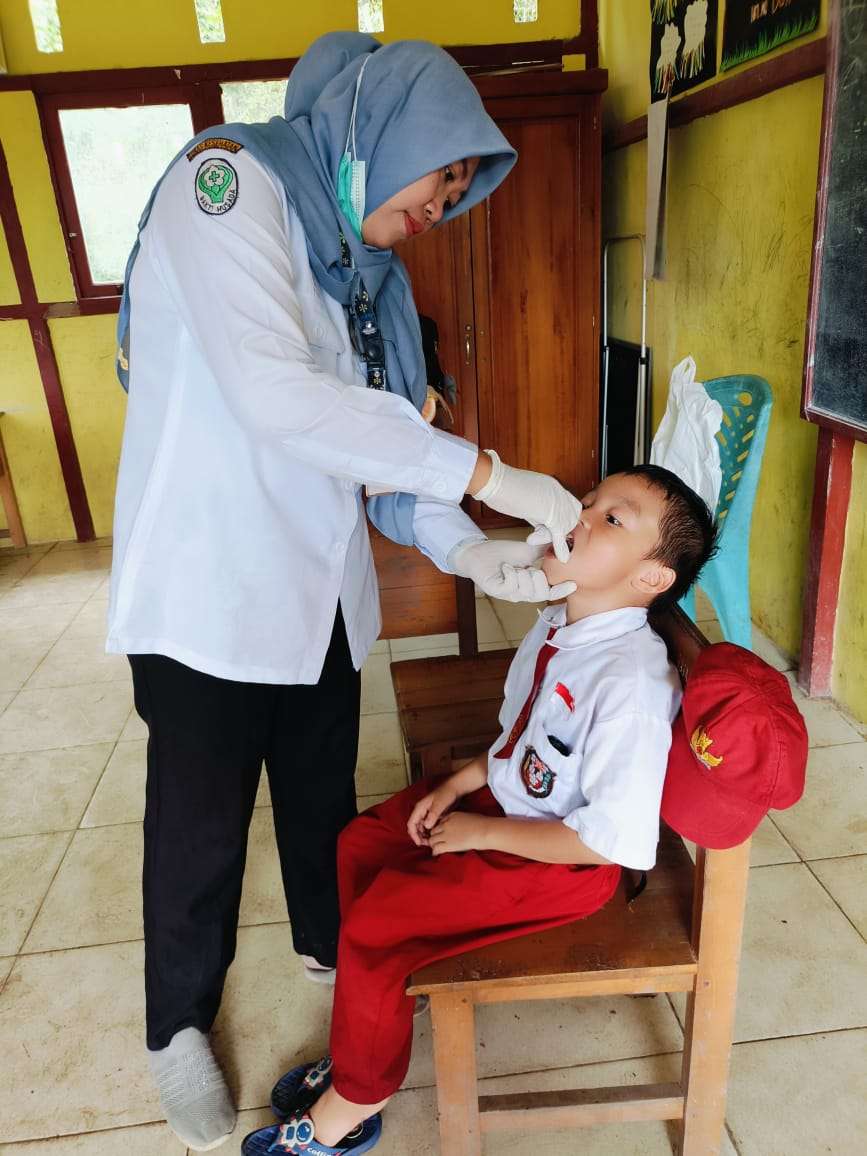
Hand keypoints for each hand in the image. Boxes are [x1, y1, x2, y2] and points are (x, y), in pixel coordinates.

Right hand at [407, 782, 459, 846]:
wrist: (455, 788)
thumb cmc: (446, 794)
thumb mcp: (440, 804)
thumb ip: (433, 815)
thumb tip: (426, 826)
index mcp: (420, 808)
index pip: (411, 824)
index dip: (414, 835)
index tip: (419, 843)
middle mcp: (421, 811)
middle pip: (415, 827)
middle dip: (419, 837)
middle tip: (427, 845)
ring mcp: (427, 813)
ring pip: (421, 827)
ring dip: (424, 835)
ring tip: (431, 842)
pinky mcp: (433, 815)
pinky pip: (428, 826)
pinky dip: (430, 832)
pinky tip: (436, 836)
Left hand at [428, 811, 491, 855]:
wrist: (485, 831)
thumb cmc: (482, 823)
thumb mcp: (468, 816)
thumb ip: (460, 820)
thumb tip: (460, 827)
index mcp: (451, 816)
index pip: (439, 823)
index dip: (440, 829)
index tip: (442, 834)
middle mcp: (446, 824)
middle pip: (433, 831)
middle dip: (434, 837)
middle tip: (437, 842)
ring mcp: (446, 834)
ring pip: (432, 840)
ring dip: (433, 845)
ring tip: (436, 849)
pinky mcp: (448, 845)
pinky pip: (436, 849)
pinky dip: (435, 852)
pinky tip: (437, 854)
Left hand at [448, 538, 575, 601]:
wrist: (478, 552)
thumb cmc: (502, 553)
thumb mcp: (528, 551)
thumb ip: (545, 550)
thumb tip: (561, 542)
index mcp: (530, 586)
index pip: (549, 593)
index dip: (561, 591)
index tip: (572, 584)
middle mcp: (521, 594)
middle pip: (540, 594)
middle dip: (538, 578)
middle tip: (529, 568)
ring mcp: (508, 594)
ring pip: (527, 591)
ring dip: (523, 575)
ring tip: (515, 567)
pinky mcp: (496, 591)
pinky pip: (512, 586)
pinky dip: (511, 573)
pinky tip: (506, 567)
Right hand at [470, 451, 582, 561]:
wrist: (493, 481)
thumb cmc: (501, 487)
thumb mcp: (527, 500)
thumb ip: (537, 512)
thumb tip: (540, 526)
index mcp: (553, 485)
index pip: (570, 506)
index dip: (564, 521)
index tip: (555, 533)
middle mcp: (558, 492)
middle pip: (571, 517)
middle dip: (562, 532)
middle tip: (547, 541)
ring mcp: (555, 501)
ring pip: (564, 526)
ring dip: (552, 538)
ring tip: (533, 539)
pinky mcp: (549, 512)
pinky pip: (559, 533)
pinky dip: (560, 546)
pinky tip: (561, 557)